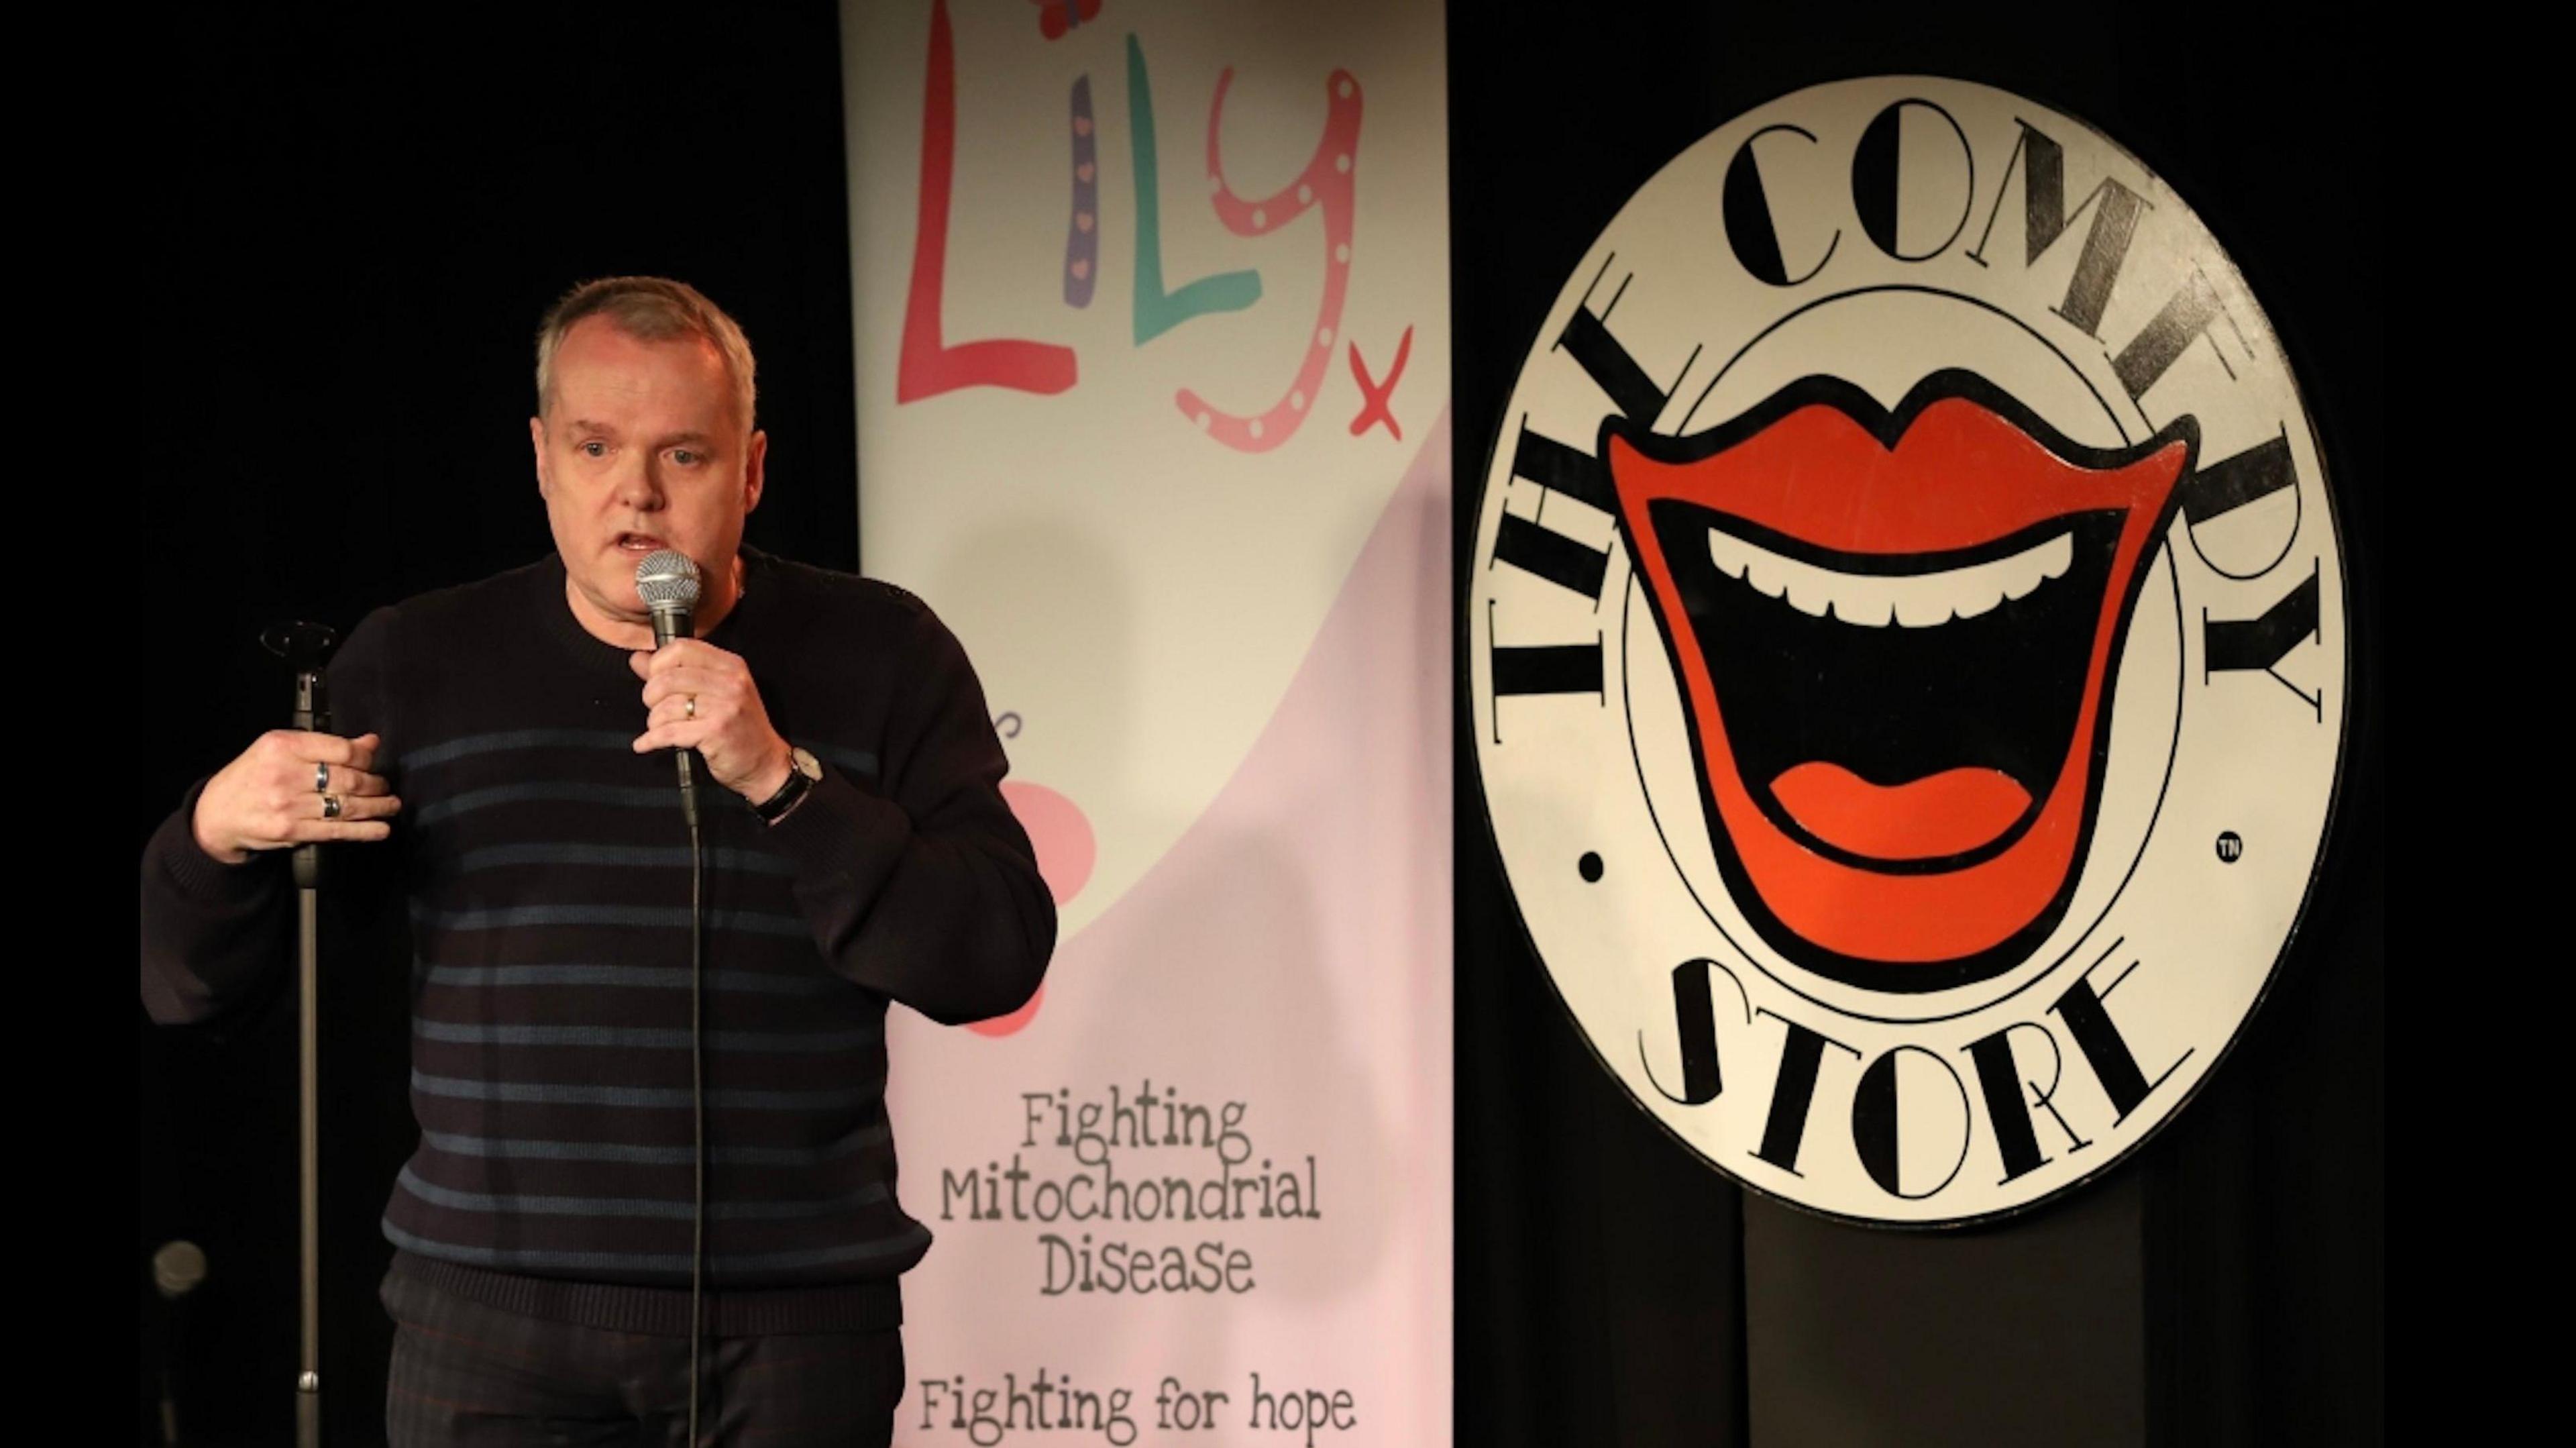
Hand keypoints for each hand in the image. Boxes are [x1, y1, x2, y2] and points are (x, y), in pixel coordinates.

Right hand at [191, 731, 399, 864]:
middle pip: (348, 779)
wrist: (217, 813)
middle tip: (384, 786)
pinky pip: (336, 830)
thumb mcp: (280, 749)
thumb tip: (369, 742)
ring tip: (391, 805)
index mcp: (283, 746)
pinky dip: (364, 831)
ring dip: (377, 807)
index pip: (340, 749)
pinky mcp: (291, 830)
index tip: (373, 763)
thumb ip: (325, 745)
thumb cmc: (252, 776)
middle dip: (375, 784)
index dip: (365, 757)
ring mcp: (288, 805)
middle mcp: (285, 774)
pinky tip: (381, 829)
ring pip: (346, 806)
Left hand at [630, 640, 793, 803]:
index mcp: (730, 666)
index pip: (682, 648)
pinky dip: (651, 740)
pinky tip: (645, 744)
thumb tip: (638, 659)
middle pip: (669, 677)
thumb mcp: (715, 693)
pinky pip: (669, 732)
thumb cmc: (739, 729)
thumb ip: (677, 673)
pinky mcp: (716, 731)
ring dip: (654, 721)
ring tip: (659, 729)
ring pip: (667, 706)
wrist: (766, 764)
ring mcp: (725, 706)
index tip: (653, 679)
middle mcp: (730, 682)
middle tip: (655, 709)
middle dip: (651, 696)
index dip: (658, 663)